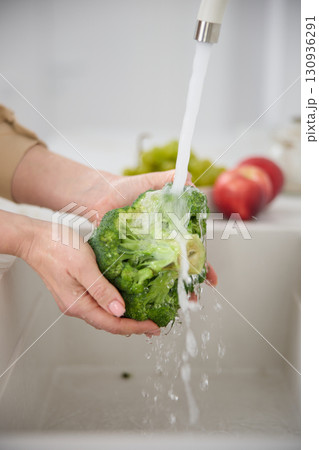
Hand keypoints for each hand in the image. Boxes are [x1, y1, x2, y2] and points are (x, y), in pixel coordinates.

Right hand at [23, 218, 160, 335]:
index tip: (152, 326)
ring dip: (123, 315)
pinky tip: (123, 298)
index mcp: (78, 305)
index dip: (134, 327)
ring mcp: (74, 299)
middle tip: (152, 323)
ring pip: (103, 313)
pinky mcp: (75, 289)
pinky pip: (97, 303)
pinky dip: (113, 303)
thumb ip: (101, 290)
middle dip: (132, 325)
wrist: (35, 238)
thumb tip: (119, 311)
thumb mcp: (84, 266)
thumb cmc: (57, 247)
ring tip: (142, 313)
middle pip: (108, 322)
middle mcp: (75, 306)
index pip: (111, 324)